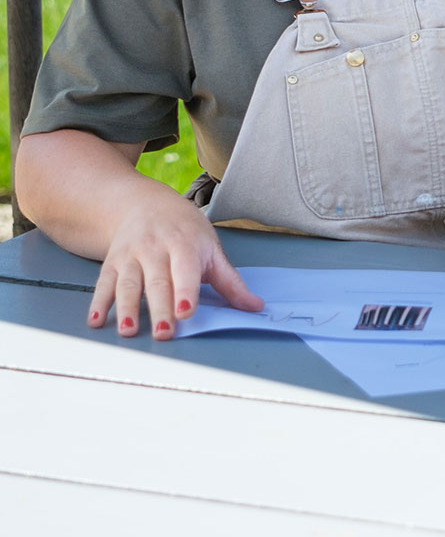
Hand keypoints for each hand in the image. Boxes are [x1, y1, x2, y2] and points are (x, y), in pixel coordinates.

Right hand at [89, 188, 262, 339]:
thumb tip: (255, 307)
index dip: (186, 290)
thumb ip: (230, 281)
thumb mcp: (211, 249)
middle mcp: (156, 249)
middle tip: (165, 332)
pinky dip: (98, 302)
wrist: (145, 204)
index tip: (186, 312)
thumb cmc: (185, 231)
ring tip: (129, 331)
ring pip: (128, 283)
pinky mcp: (112, 263)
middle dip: (160, 307)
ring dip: (127, 309)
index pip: (186, 269)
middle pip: (157, 281)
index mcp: (185, 245)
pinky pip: (103, 283)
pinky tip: (97, 320)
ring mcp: (131, 256)